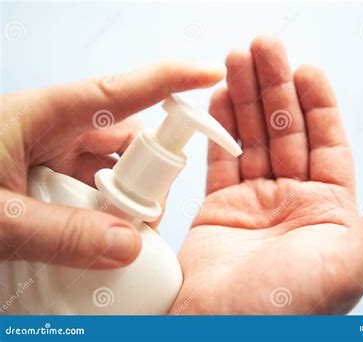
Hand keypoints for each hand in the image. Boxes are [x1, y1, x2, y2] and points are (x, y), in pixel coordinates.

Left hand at [0, 62, 223, 268]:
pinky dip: (103, 214)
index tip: (209, 73)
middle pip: (126, 140)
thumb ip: (60, 233)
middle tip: (141, 218)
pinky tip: (99, 239)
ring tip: (118, 238)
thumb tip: (127, 246)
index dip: (171, 79)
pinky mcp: (44, 180)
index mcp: (42, 115)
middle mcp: (53, 130)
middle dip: (147, 176)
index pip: (123, 90)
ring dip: (124, 201)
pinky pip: (91, 190)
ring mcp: (50, 156)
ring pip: (111, 170)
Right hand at [170, 36, 362, 313]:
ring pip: (252, 138)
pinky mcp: (219, 207)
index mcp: (329, 210)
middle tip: (262, 47)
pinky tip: (218, 99)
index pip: (328, 143)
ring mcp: (255, 202)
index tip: (306, 69)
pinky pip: (221, 160)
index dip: (318, 104)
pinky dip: (218, 130)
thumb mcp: (349, 265)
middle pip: (286, 132)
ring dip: (244, 100)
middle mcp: (293, 200)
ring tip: (235, 61)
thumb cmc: (286, 310)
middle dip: (275, 88)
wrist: (219, 332)